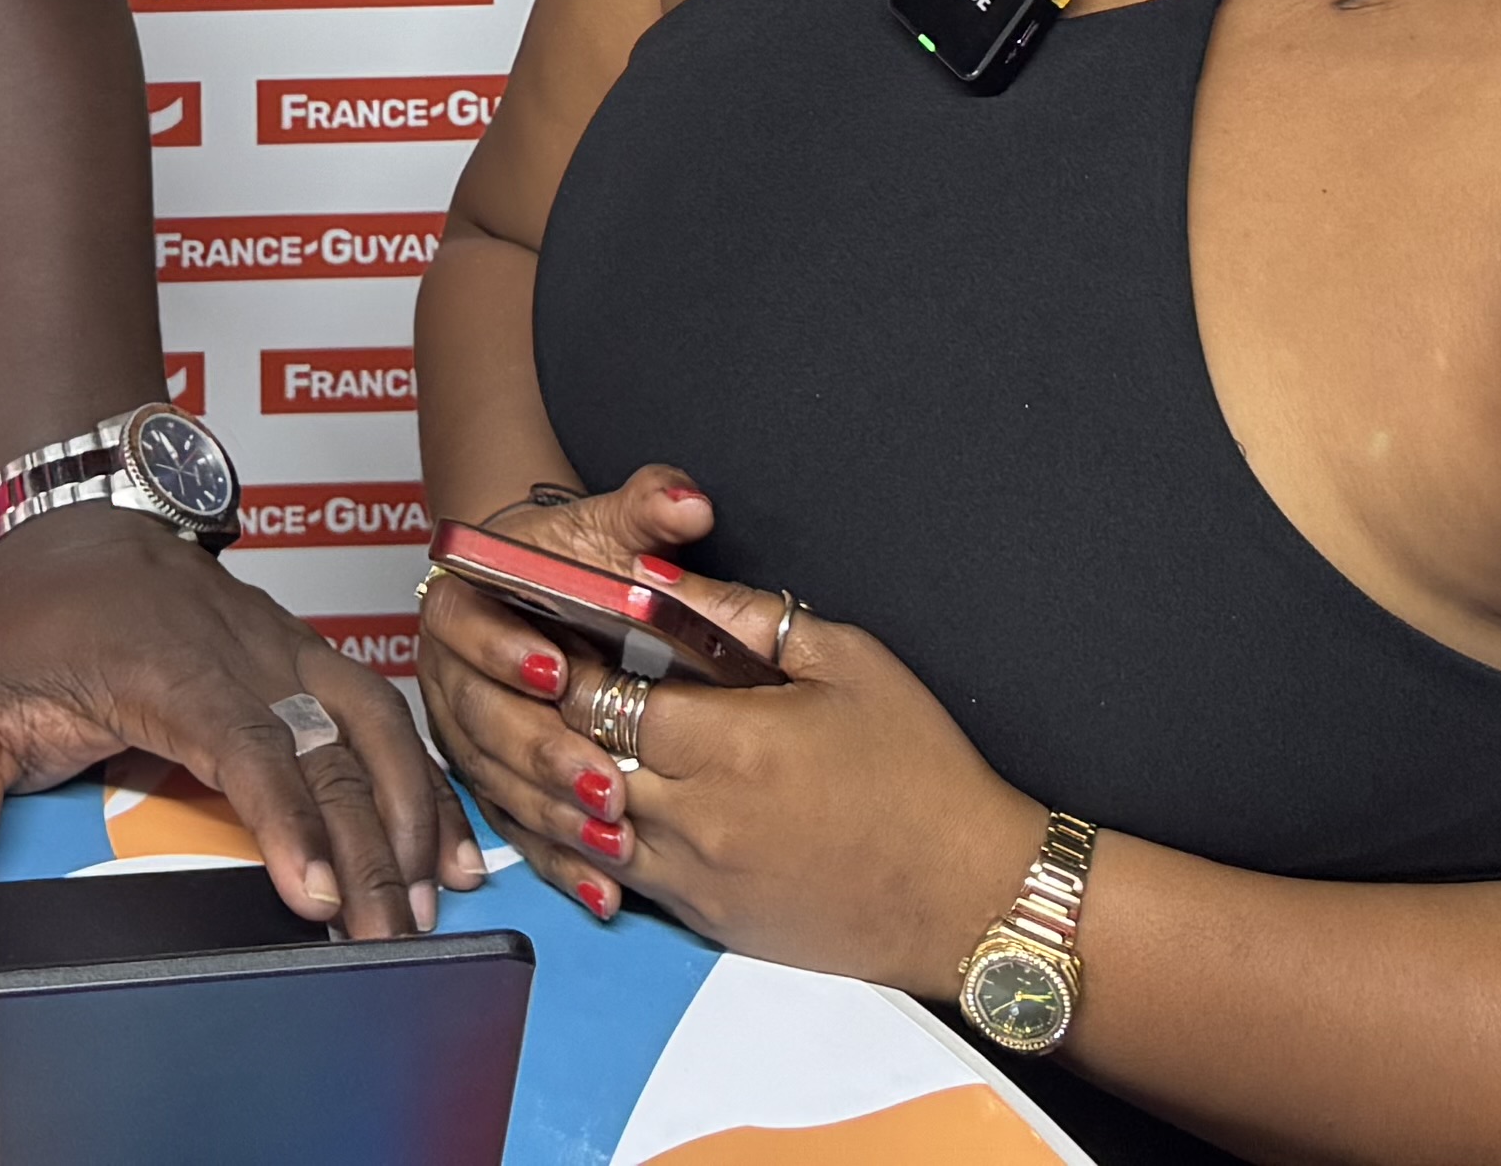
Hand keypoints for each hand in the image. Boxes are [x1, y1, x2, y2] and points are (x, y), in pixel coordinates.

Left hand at [0, 507, 473, 934]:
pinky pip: (386, 713)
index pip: (245, 748)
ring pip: (375, 729)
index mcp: (167, 667)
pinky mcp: (313, 653)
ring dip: (411, 816)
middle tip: (390, 940)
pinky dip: (425, 778)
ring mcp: (289, 648)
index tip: (317, 896)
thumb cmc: (38, 608)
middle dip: (368, 853)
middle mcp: (246, 653)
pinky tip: (448, 844)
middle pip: (327, 755)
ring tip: (430, 901)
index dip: (287, 823)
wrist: (82, 516)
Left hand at [428, 485, 1033, 988]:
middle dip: (554, 720)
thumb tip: (665, 580)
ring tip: (557, 738)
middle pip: (583, 761)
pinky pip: (629, 876)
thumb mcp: (844, 659)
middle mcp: (695, 816)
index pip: (600, 697)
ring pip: (592, 826)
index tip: (547, 630)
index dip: (567, 661)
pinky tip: (604, 804)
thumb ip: (743, 615)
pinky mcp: (710, 921)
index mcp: (726, 742)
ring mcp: (697, 878)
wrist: (968, 896)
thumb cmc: (919, 768)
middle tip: (531, 679)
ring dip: (571, 784)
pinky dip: (607, 839)